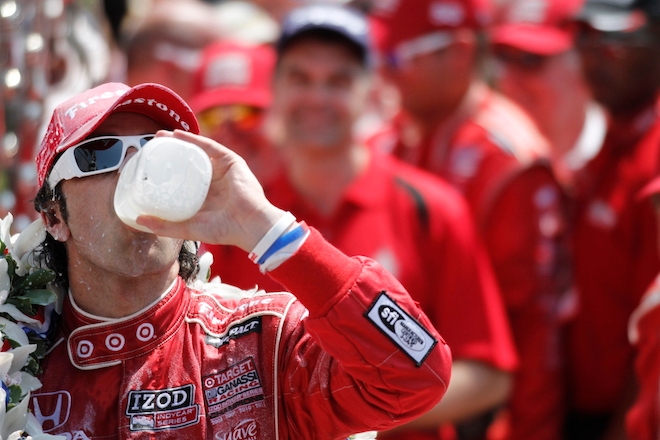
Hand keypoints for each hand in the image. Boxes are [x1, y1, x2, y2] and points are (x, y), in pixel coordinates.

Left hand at [136, 130, 285, 251]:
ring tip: (162, 136)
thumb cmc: (225, 230)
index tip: (149, 166)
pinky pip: (210, 147)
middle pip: (189, 162)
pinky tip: (178, 135)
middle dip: (172, 153)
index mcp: (206, 196)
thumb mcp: (189, 228)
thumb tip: (139, 220)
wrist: (250, 225)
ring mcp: (223, 170)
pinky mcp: (232, 162)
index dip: (168, 171)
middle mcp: (214, 181)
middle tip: (152, 147)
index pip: (184, 179)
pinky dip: (194, 140)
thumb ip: (165, 226)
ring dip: (180, 142)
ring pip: (198, 152)